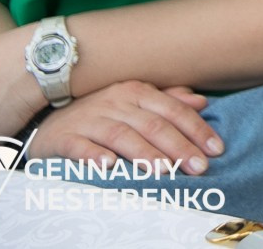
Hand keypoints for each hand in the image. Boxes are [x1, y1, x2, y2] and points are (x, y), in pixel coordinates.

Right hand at [24, 82, 218, 174]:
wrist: (46, 122)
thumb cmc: (99, 115)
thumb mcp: (133, 103)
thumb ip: (167, 102)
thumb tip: (202, 102)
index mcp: (136, 92)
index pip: (173, 110)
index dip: (196, 129)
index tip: (216, 150)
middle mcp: (115, 102)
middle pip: (152, 124)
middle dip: (178, 147)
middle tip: (198, 168)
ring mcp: (88, 119)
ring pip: (121, 135)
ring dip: (144, 153)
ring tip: (164, 171)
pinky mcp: (63, 138)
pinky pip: (80, 146)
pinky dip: (94, 156)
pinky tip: (109, 167)